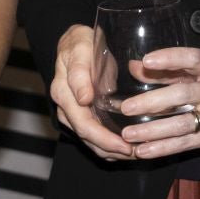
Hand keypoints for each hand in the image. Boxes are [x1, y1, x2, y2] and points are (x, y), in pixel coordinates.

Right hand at [46, 23, 134, 160]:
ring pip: (90, 142)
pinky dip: (109, 147)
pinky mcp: (81, 117)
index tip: (126, 146)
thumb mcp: (80, 50)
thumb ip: (80, 73)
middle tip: (136, 153)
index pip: (83, 124)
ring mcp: (72, 115)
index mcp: (63, 93)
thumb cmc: (80, 45)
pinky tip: (127, 148)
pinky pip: (94, 138)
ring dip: (112, 151)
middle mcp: (65, 109)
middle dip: (112, 149)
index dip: (105, 139)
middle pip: (88, 137)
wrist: (74, 45)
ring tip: (136, 153)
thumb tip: (83, 99)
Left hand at [117, 48, 199, 157]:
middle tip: (127, 107)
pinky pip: (185, 143)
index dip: (171, 58)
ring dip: (153, 130)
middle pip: (183, 94)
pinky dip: (163, 148)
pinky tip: (143, 151)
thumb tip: (135, 65)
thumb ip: (169, 70)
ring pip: (182, 123)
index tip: (148, 60)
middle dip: (153, 101)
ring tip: (128, 134)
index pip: (193, 59)